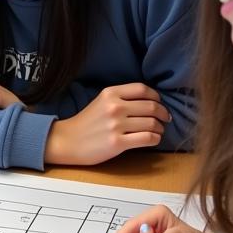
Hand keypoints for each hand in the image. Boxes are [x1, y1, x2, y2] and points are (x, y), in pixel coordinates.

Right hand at [44, 83, 171, 165]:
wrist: (67, 141)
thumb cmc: (87, 122)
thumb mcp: (101, 102)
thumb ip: (122, 98)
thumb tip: (152, 102)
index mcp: (110, 93)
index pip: (143, 89)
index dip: (157, 97)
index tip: (159, 104)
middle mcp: (114, 107)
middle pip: (151, 106)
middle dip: (163, 113)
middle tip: (165, 119)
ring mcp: (116, 125)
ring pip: (152, 123)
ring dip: (160, 128)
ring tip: (158, 131)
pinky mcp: (117, 142)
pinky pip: (147, 138)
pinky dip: (155, 139)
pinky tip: (152, 139)